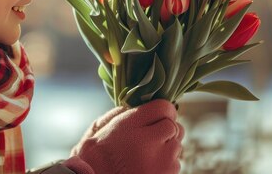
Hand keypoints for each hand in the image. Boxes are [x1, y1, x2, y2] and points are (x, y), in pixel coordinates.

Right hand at [64, 99, 183, 173]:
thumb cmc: (94, 158)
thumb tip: (138, 104)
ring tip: (146, 155)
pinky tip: (148, 167)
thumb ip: (120, 113)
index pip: (164, 107)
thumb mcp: (99, 128)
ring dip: (166, 147)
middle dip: (164, 130)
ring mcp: (162, 162)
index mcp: (130, 127)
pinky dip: (166, 163)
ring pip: (177, 145)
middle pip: (174, 126)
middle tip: (149, 138)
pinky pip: (176, 163)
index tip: (155, 117)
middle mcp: (150, 143)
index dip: (162, 111)